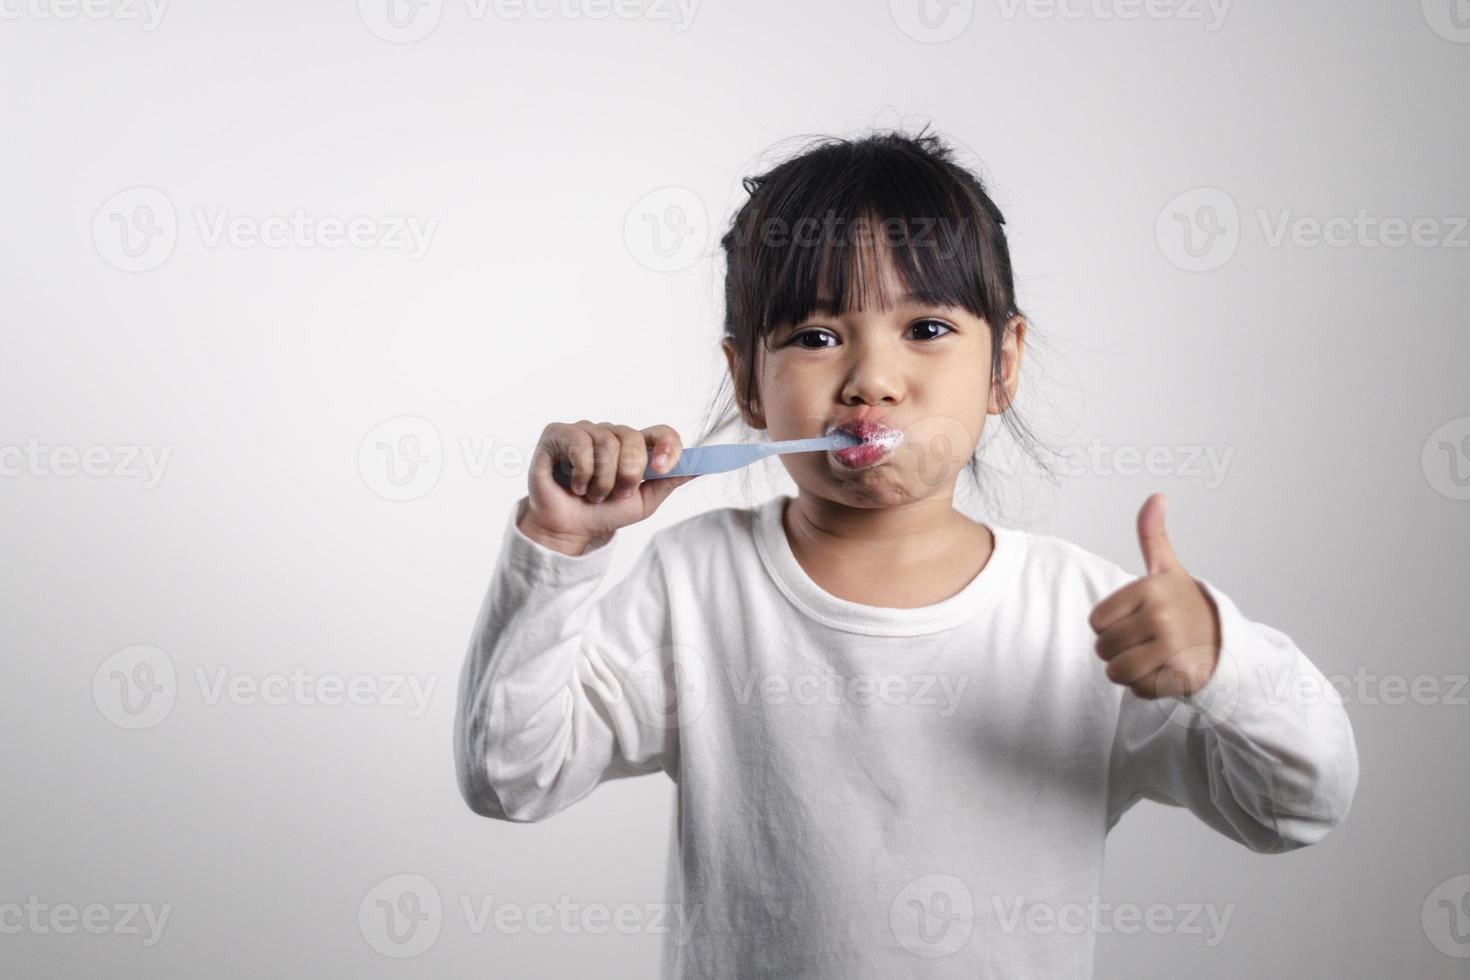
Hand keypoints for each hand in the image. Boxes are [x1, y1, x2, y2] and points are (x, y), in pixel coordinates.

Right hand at [521, 421, 696, 554]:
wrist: (569, 529)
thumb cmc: (604, 512)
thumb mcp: (644, 501)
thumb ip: (670, 480)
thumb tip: (702, 466)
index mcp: (635, 446)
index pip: (662, 432)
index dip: (668, 446)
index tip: (663, 468)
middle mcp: (611, 433)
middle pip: (633, 437)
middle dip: (628, 474)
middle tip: (617, 494)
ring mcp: (584, 430)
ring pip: (607, 442)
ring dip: (603, 480)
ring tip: (593, 494)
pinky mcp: (557, 433)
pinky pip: (580, 443)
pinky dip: (582, 473)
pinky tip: (575, 486)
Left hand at [1088, 493, 1222, 699]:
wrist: (1227, 644)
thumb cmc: (1186, 606)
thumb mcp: (1169, 570)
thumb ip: (1153, 535)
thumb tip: (1156, 496)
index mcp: (1149, 589)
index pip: (1095, 622)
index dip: (1109, 626)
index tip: (1135, 620)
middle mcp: (1160, 616)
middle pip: (1102, 649)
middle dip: (1117, 651)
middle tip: (1145, 642)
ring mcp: (1171, 648)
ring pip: (1116, 672)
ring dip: (1129, 672)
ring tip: (1152, 658)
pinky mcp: (1179, 677)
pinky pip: (1138, 691)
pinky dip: (1147, 688)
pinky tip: (1165, 672)